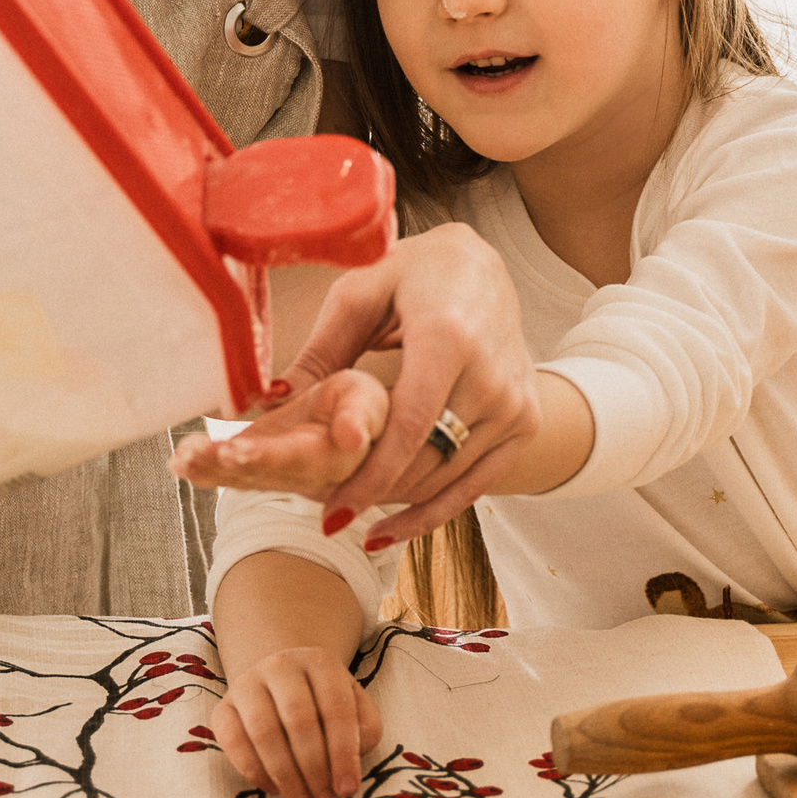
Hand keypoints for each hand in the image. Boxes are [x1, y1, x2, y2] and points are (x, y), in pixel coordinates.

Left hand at [171, 371, 389, 495]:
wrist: (354, 421)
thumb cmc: (361, 405)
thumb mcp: (368, 399)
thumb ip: (360, 415)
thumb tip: (354, 438)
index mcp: (330, 457)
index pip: (297, 458)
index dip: (267, 457)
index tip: (237, 450)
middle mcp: (300, 473)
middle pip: (261, 473)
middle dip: (224, 466)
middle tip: (193, 455)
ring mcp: (275, 471)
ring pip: (241, 476)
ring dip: (208, 469)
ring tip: (180, 459)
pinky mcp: (257, 462)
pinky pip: (230, 470)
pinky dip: (203, 467)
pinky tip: (177, 461)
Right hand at [212, 646, 382, 797]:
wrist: (281, 683)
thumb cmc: (324, 701)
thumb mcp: (354, 705)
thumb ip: (363, 729)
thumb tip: (347, 766)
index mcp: (319, 661)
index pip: (335, 707)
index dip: (343, 753)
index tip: (348, 789)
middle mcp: (280, 665)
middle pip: (298, 720)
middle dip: (315, 769)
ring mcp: (248, 683)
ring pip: (264, 732)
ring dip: (287, 776)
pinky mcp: (223, 706)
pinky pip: (233, 741)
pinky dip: (254, 772)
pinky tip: (275, 789)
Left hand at [282, 223, 539, 547]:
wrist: (482, 267)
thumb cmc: (411, 273)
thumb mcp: (358, 294)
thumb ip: (320, 350)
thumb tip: (272, 399)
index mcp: (449, 337)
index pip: (410, 425)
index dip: (371, 476)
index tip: (332, 512)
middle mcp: (491, 375)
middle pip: (429, 459)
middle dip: (374, 493)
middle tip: (321, 511)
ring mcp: (515, 402)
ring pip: (450, 478)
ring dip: (397, 503)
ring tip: (344, 513)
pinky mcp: (525, 421)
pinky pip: (478, 483)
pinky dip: (434, 512)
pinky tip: (390, 530)